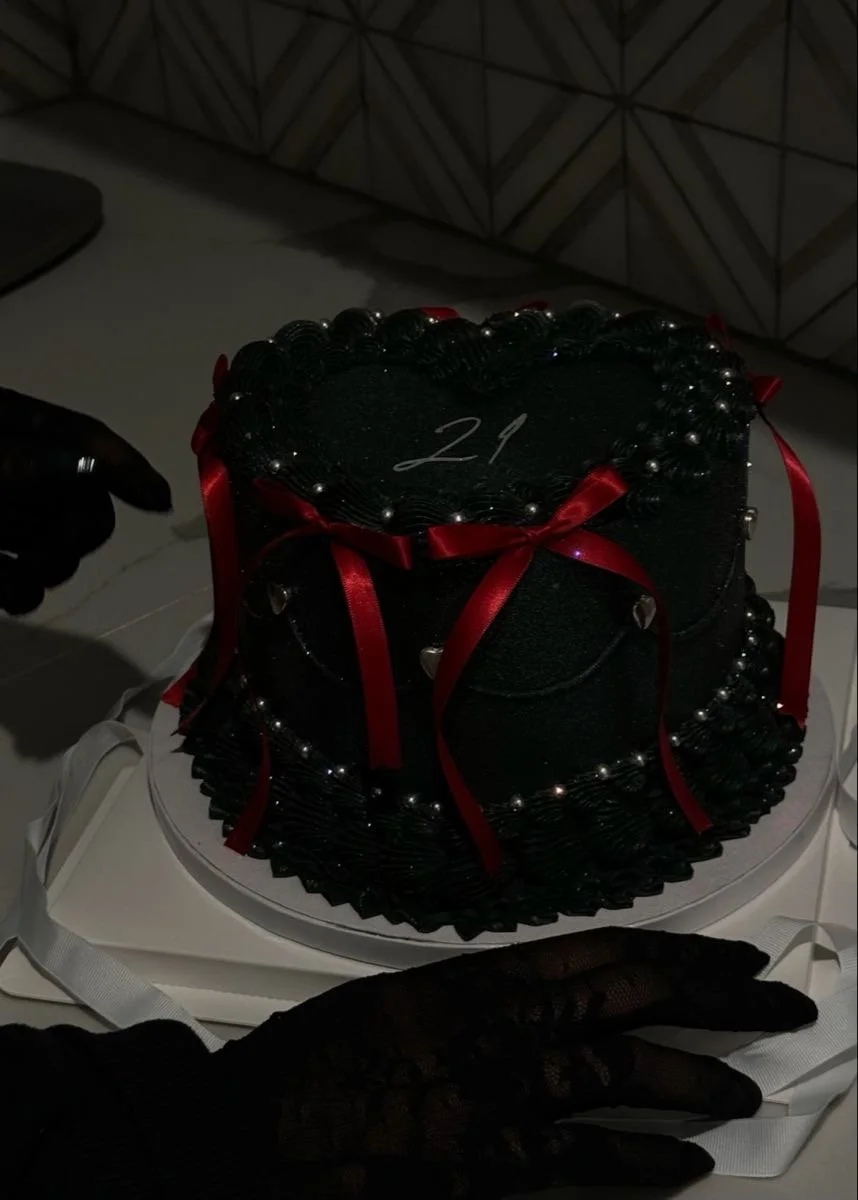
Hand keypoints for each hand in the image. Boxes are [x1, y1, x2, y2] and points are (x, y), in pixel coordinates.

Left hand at [0, 385, 170, 613]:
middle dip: (73, 535)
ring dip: (48, 567)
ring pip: (60, 541)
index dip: (124, 464)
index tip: (160, 500)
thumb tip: (90, 468)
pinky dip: (23, 590)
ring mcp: (5, 511)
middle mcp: (18, 463)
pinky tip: (8, 595)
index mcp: (12, 423)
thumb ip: (24, 463)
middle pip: (80, 497)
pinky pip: (26, 575)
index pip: (82, 436)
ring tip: (12, 588)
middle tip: (37, 567)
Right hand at [221, 927, 816, 1196]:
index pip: (602, 951)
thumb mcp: (395, 1006)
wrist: (254, 1130)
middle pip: (632, 998)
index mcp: (478, 975)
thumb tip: (528, 1013)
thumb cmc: (312, 1062)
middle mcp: (503, 1022)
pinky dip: (644, 1162)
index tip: (726, 952)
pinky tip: (688, 1165)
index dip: (674, 950)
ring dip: (697, 1078)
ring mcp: (502, 1091)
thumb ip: (470, 1006)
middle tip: (776, 997)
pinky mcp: (492, 1162)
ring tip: (748, 1087)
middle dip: (715, 996)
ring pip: (626, 1073)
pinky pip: (588, 1159)